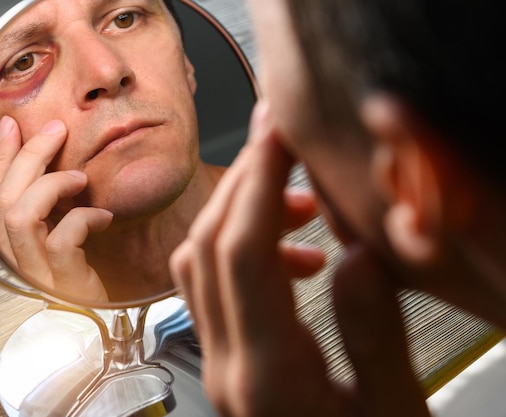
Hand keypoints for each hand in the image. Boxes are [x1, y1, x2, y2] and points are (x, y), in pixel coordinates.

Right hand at [0, 116, 110, 302]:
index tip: (11, 125)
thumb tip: (43, 162)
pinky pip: (61, 241)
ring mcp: (35, 270)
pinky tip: (103, 217)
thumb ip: (46, 206)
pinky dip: (83, 219)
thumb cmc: (79, 273)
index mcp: (9, 243)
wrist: (99, 318)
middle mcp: (14, 256)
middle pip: (3, 198)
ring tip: (80, 178)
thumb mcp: (57, 233)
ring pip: (20, 216)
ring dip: (49, 185)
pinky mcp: (61, 280)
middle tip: (55, 130)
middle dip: (27, 156)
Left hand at [169, 100, 429, 415]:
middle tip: (280, 134)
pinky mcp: (228, 360)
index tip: (279, 130)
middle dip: (243, 179)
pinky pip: (216, 287)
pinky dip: (246, 250)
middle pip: (210, 246)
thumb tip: (348, 253)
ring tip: (299, 197)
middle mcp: (228, 365)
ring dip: (241, 213)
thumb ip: (373, 335)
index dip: (258, 182)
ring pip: (203, 262)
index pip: (244, 254)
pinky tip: (300, 255)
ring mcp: (220, 363)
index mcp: (269, 377)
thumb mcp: (393, 413)